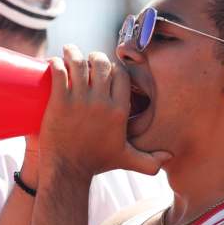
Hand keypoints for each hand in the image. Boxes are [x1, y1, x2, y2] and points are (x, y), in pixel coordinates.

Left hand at [37, 45, 170, 180]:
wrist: (67, 171)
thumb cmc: (96, 163)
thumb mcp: (127, 158)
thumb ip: (150, 160)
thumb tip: (170, 158)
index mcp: (120, 110)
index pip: (121, 74)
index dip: (113, 67)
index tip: (105, 68)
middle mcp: (102, 102)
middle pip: (101, 64)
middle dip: (94, 57)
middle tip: (85, 61)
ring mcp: (80, 101)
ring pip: (79, 63)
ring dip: (73, 52)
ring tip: (67, 53)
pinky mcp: (59, 102)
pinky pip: (59, 72)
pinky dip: (56, 62)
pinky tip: (53, 61)